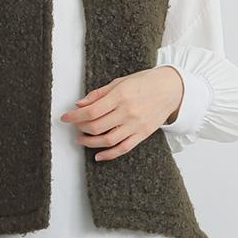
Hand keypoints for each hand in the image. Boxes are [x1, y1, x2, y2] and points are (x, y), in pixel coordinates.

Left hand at [60, 66, 183, 159]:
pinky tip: (98, 155)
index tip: (65, 118)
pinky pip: (123, 148)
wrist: (172, 89)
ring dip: (90, 142)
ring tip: (81, 139)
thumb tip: (79, 104)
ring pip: (107, 140)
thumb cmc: (145, 82)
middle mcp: (127, 111)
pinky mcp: (142, 134)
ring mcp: (135, 125)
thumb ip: (99, 94)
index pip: (91, 111)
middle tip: (75, 126)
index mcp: (120, 95)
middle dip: (80, 128)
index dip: (74, 116)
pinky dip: (108, 154)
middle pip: (96, 127)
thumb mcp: (120, 82)